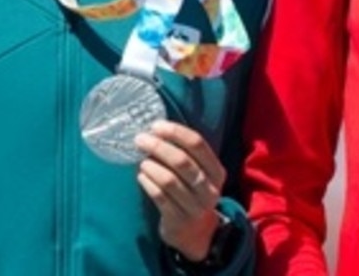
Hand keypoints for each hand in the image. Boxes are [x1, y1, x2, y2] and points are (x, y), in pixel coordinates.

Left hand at [134, 120, 226, 259]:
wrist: (195, 231)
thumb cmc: (193, 192)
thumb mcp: (200, 174)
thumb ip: (187, 155)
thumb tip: (156, 130)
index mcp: (217, 171)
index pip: (198, 145)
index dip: (176, 133)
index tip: (156, 126)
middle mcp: (210, 188)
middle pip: (183, 161)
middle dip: (158, 147)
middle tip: (140, 139)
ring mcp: (195, 206)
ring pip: (170, 181)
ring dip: (152, 167)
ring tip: (142, 161)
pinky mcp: (178, 220)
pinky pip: (160, 198)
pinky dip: (148, 184)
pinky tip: (141, 176)